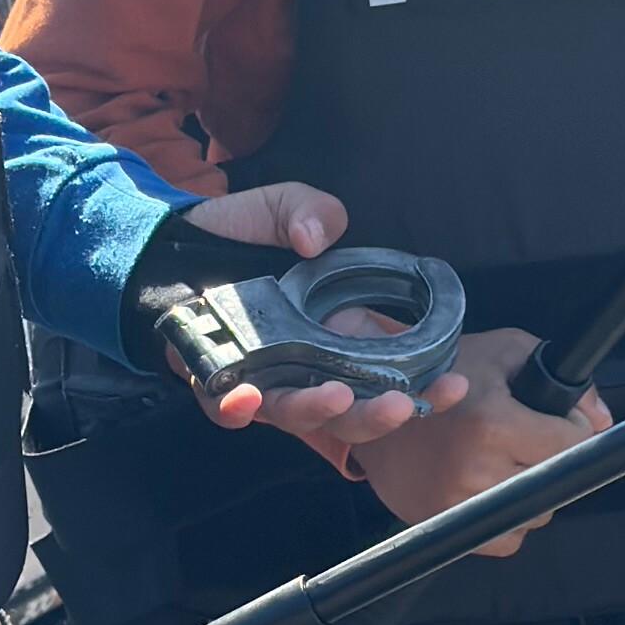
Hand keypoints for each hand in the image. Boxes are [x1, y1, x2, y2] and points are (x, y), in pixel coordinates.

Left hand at [166, 182, 467, 470]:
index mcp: (336, 338)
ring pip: (293, 416)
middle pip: (347, 414)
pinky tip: (246, 398)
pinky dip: (236, 409)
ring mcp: (260, 379)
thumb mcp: (283, 208)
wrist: (169, 246)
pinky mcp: (213, 381)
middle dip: (375, 416)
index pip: (389, 377)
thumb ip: (310, 210)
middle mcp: (304, 368)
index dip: (425, 389)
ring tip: (335, 397)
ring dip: (316, 412)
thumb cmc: (235, 235)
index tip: (455, 384)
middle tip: (399, 405)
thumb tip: (317, 236)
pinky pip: (225, 409)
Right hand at [350, 324, 599, 553]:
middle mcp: (477, 469)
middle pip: (555, 482)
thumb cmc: (445, 374)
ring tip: (506, 462)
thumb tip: (601, 421)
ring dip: (532, 491)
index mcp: (493, 423)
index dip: (573, 430)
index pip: (572, 445)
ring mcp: (458, 504)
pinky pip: (507, 540)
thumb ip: (564, 380)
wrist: (375, 406)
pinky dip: (510, 521)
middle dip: (552, 459)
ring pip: (534, 514)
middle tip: (527, 439)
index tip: (559, 421)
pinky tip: (494, 490)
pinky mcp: (444, 526)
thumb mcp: (506, 353)